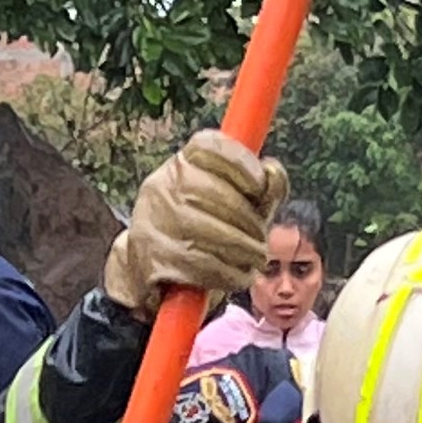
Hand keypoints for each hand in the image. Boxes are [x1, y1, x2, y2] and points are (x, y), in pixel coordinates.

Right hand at [103, 131, 286, 316]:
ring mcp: (153, 221)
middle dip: (248, 220)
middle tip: (261, 240)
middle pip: (215, 192)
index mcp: (181, 164)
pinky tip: (239, 275)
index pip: (209, 147)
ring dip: (243, 250)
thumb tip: (273, 173)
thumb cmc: (203, 231)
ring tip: (255, 258)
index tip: (259, 186)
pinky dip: (229, 273)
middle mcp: (161, 186)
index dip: (241, 164)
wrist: (149, 270)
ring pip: (210, 231)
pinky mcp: (152, 258)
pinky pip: (202, 264)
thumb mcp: (235, 205)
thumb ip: (261, 189)